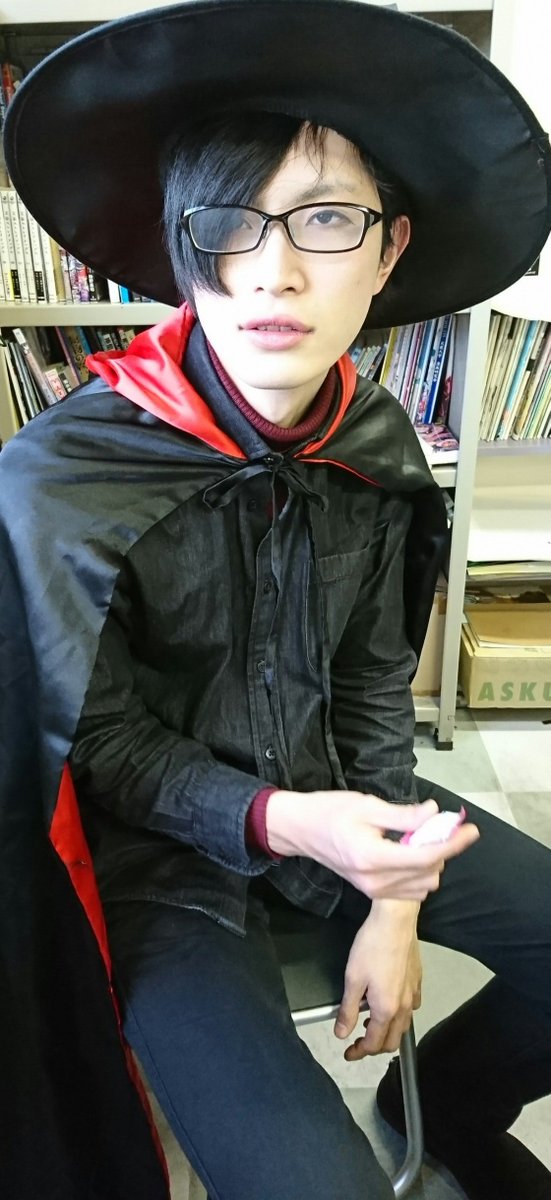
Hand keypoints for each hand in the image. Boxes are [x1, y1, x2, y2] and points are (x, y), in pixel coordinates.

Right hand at [265, 789, 478, 901]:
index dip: (453, 843)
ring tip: (423, 837)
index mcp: (374, 858)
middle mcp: (376, 882)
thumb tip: (436, 813)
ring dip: (432, 862)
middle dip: (441, 849)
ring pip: (423, 885)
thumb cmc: (331, 812)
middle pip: (429, 874)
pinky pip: (410, 890)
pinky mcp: (372, 892)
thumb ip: (404, 815)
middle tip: (439, 825)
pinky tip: (412, 850)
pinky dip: (420, 872)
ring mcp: (374, 891)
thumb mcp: (368, 806)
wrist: (302, 830)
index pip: (426, 857)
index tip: (471, 829)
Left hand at [334, 903, 421, 1056]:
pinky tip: (391, 1003)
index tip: (348, 1052)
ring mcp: (413, 993)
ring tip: (372, 1023)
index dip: (359, 1052)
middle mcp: (404, 1006)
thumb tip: (342, 1033)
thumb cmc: (372, 947)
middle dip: (375, 1047)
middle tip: (358, 1043)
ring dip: (388, 1031)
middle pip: (392, 1040)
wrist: (395, 921)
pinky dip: (401, 1014)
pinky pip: (412, 1007)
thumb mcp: (353, 979)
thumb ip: (347, 1010)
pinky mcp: (418, 979)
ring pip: (404, 1025)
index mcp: (386, 1009)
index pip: (374, 1043)